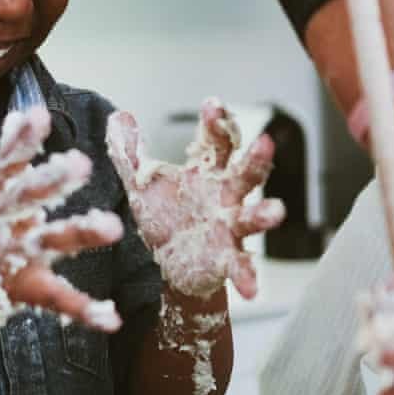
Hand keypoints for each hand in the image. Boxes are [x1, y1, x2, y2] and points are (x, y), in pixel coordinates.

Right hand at [0, 106, 124, 338]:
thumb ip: (10, 154)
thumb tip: (26, 112)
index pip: (5, 163)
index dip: (20, 140)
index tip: (39, 114)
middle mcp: (1, 224)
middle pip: (26, 198)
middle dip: (52, 180)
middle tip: (80, 162)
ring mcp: (13, 257)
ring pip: (50, 242)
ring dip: (81, 234)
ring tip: (113, 227)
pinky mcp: (25, 289)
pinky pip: (59, 299)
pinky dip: (85, 310)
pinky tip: (111, 318)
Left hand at [105, 98, 284, 298]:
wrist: (172, 263)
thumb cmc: (167, 216)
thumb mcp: (143, 184)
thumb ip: (130, 153)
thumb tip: (117, 117)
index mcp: (209, 173)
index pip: (217, 141)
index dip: (216, 122)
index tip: (212, 104)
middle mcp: (226, 196)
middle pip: (245, 173)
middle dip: (256, 159)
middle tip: (265, 143)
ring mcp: (230, 228)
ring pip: (252, 217)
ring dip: (264, 214)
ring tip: (276, 212)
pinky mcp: (227, 259)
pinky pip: (240, 267)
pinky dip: (248, 277)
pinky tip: (251, 290)